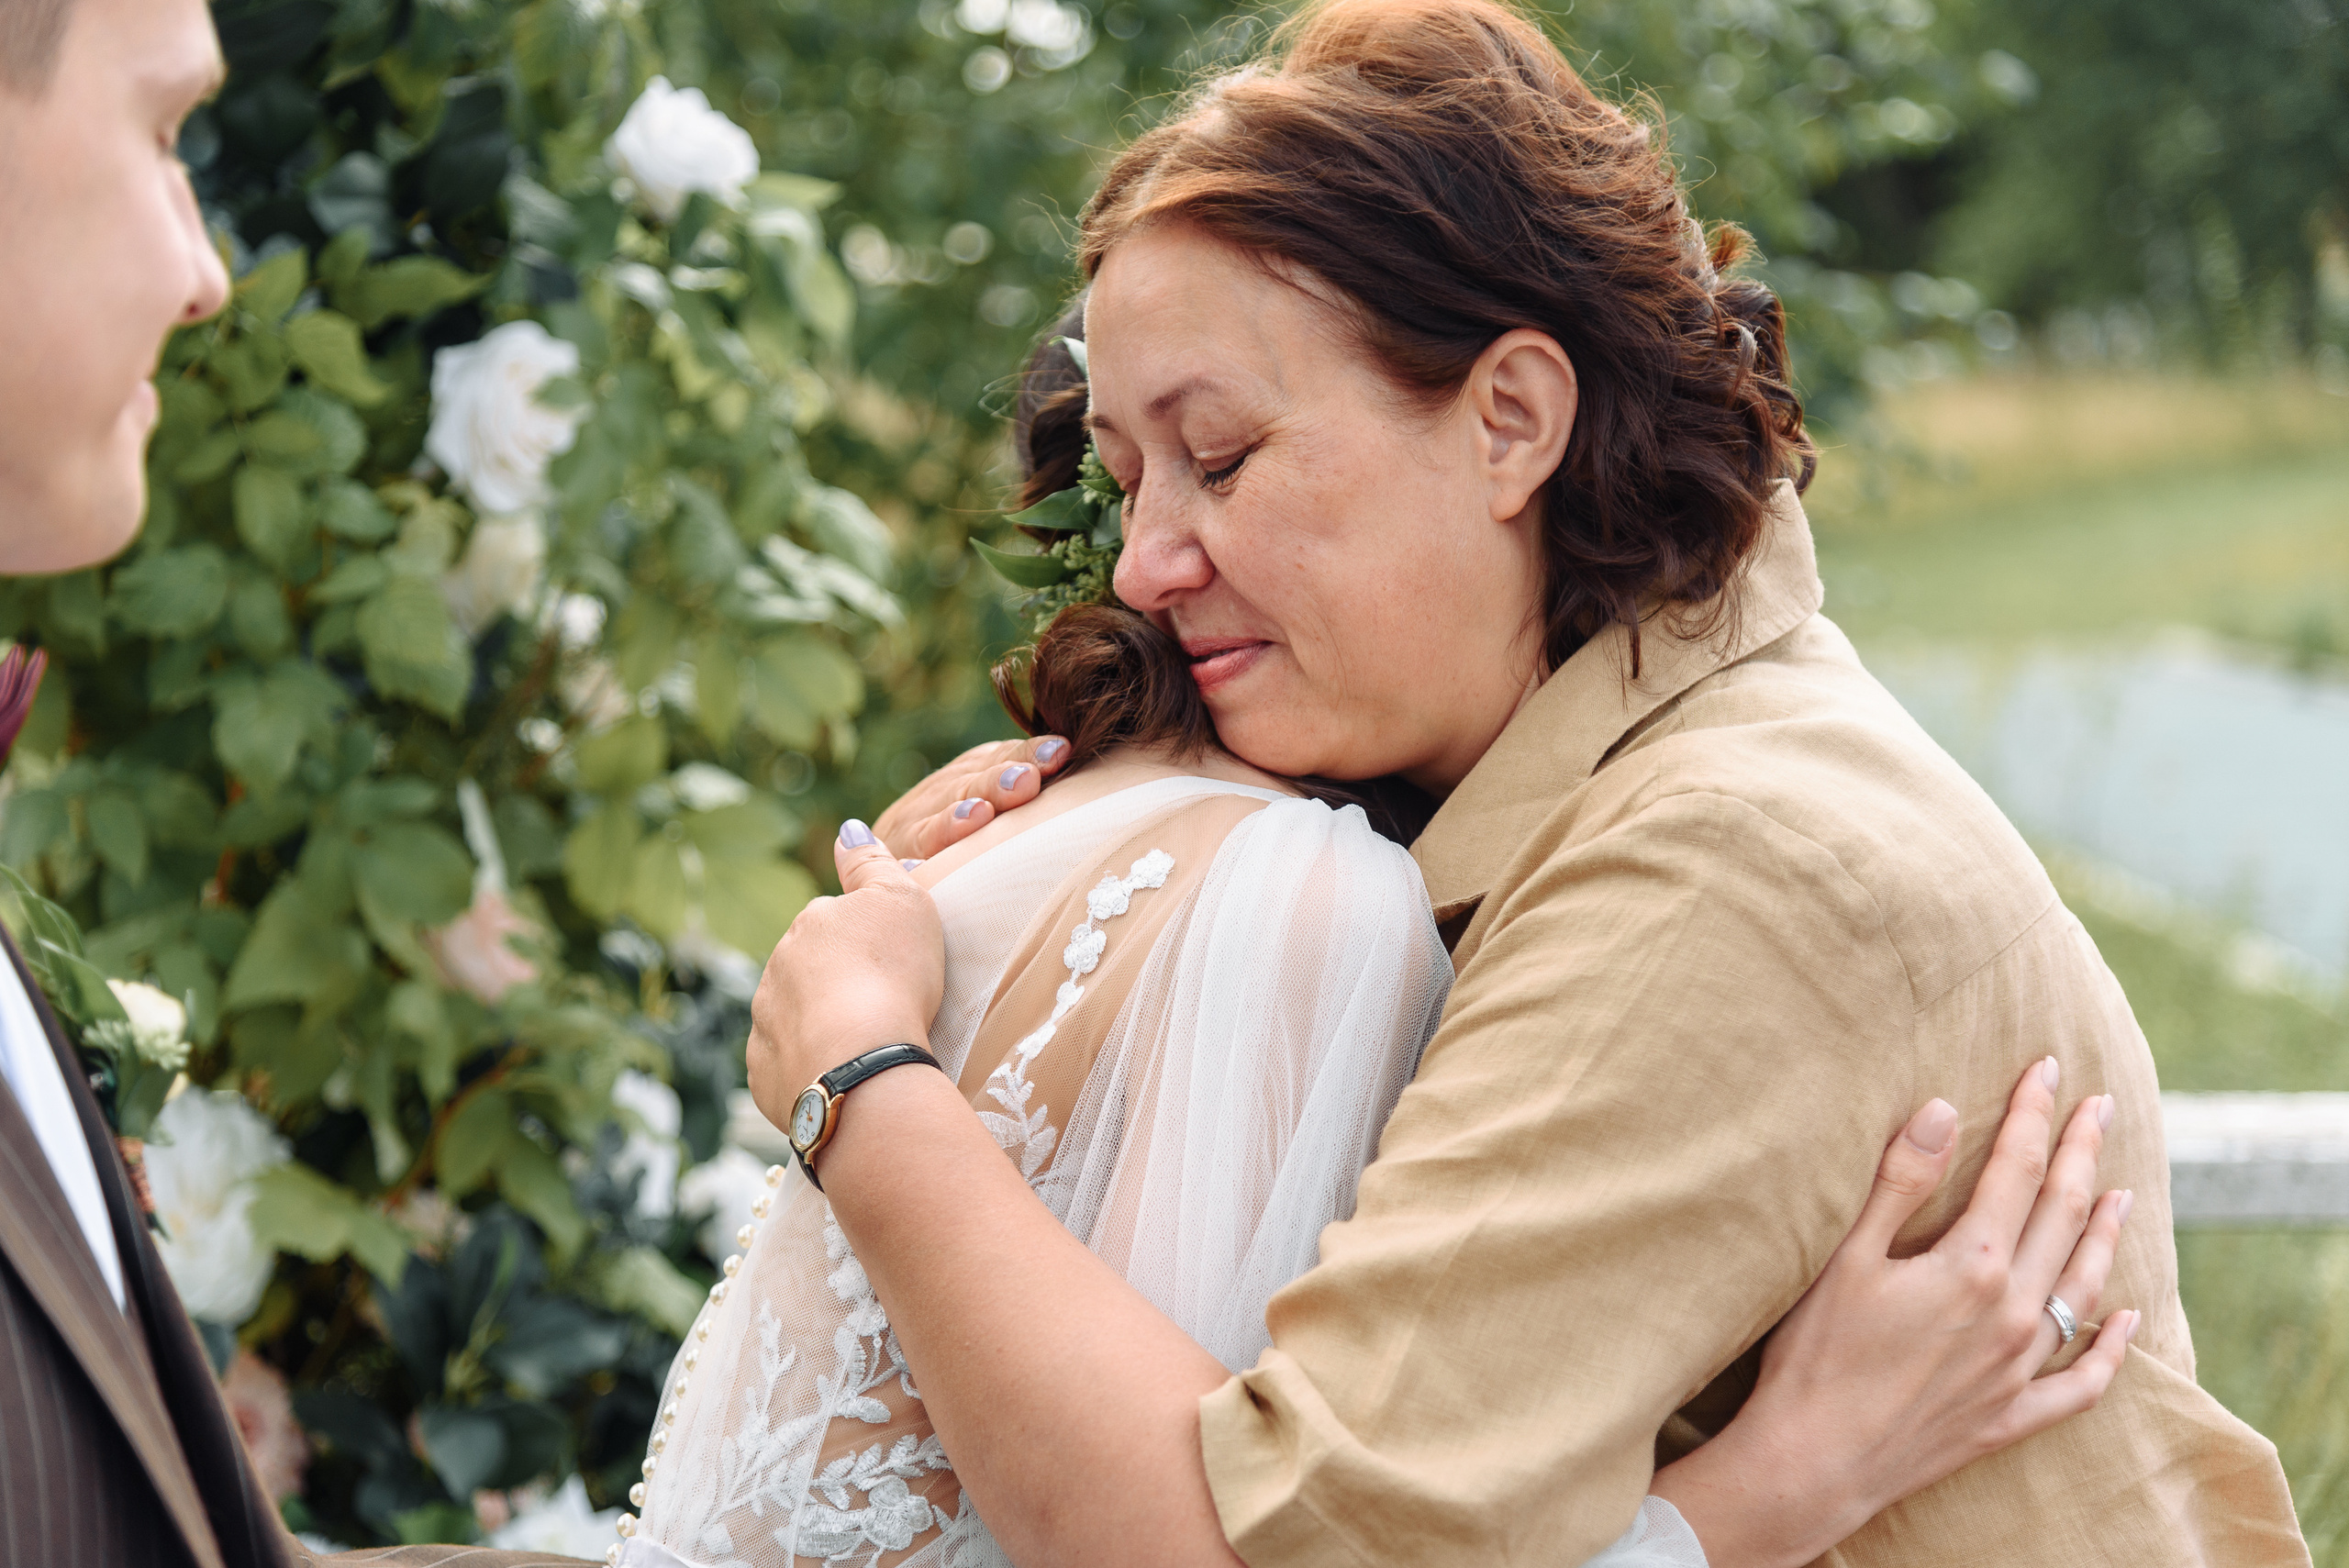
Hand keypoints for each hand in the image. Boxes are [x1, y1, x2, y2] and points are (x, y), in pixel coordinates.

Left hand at [745, 823, 946, 1141]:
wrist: (864, 1065)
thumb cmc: (893, 976)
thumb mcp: (901, 900)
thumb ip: (871, 862)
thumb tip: (847, 829)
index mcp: (808, 926)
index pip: (831, 923)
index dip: (863, 943)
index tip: (891, 963)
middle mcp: (775, 972)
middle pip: (807, 971)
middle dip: (835, 983)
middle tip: (881, 1006)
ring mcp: (765, 1027)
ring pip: (793, 1018)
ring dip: (820, 1025)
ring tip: (863, 1046)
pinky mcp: (764, 1076)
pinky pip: (788, 1066)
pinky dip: (810, 1067)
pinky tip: (841, 1075)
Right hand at [873, 734, 1072, 859]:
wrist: (891, 866)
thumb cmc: (969, 838)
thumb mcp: (993, 804)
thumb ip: (1025, 785)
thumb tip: (1080, 758)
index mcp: (966, 776)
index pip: (999, 759)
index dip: (1027, 755)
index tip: (1062, 752)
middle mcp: (934, 798)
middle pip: (967, 787)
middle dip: (996, 783)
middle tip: (1026, 781)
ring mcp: (907, 833)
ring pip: (930, 826)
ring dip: (954, 821)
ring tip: (979, 815)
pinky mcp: (889, 868)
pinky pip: (898, 870)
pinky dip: (908, 869)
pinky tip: (917, 868)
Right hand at [1654, 1057, 2135, 1566]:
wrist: (1813, 1462)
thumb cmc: (1816, 1355)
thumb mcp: (1846, 1256)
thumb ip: (1900, 1181)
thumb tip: (1943, 1109)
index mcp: (1971, 1265)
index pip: (2016, 1170)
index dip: (2032, 1114)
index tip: (2049, 1069)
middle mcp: (2011, 1312)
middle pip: (2060, 1215)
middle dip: (2081, 1153)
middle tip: (2100, 1107)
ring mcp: (2018, 1368)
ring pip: (2082, 1286)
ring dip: (2105, 1233)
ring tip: (2123, 1191)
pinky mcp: (2011, 1415)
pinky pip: (2081, 1381)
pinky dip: (2110, 1348)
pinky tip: (2126, 1319)